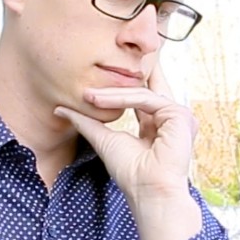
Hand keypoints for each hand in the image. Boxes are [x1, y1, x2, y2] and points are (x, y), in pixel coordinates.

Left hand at [54, 64, 200, 239]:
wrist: (148, 192)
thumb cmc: (130, 173)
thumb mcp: (103, 139)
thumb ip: (86, 121)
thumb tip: (60, 109)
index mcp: (158, 124)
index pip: (143, 95)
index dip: (126, 81)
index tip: (109, 68)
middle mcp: (172, 118)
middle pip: (151, 84)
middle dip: (134, 68)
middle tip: (117, 47)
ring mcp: (178, 117)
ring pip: (141, 93)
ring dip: (113, 93)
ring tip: (88, 95)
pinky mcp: (179, 116)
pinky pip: (146, 99)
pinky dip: (122, 99)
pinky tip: (100, 100)